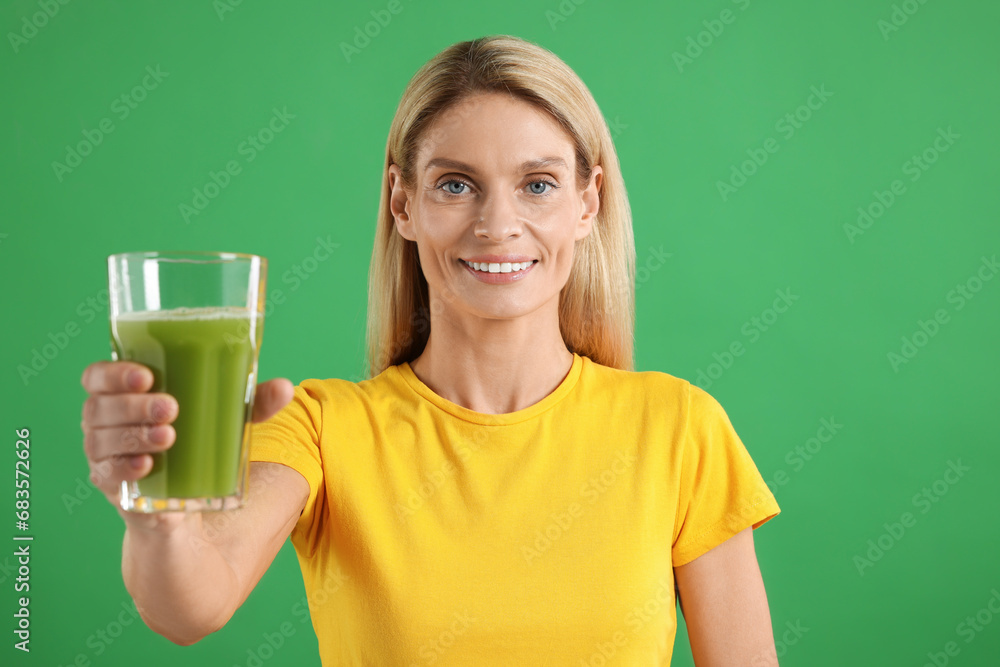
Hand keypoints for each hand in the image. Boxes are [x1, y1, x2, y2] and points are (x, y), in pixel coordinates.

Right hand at [79, 360, 293, 527]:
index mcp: (124, 394)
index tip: (147, 376)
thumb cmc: (200, 441)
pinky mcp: (112, 485)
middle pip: (99, 406)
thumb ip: (254, 403)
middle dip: (134, 406)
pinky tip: (147, 466)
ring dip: (133, 435)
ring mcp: (104, 454)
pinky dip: (124, 468)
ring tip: (169, 437)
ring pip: (100, 438)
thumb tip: (286, 388)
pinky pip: (105, 474)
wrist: (186, 502)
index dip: (114, 373)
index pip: (98, 375)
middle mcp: (106, 422)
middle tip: (172, 408)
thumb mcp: (228, 419)